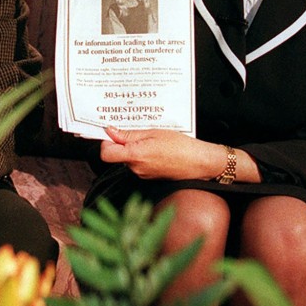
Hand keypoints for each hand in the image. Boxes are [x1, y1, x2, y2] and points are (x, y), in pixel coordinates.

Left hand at [100, 126, 224, 180]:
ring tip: (151, 138)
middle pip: (116, 154)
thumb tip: (110, 132)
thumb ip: (129, 134)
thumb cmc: (180, 146)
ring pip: (127, 158)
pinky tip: (155, 147)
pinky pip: (138, 163)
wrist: (199, 163)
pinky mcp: (148, 176)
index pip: (105, 153)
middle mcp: (136, 168)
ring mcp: (142, 174)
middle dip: (122, 142)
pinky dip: (142, 154)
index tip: (112, 131)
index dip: (106, 141)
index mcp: (135, 156)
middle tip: (136, 129)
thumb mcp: (154, 133)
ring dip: (134, 147)